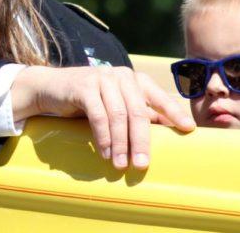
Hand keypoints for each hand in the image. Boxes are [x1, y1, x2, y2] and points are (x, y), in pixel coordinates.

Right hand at [11, 66, 194, 170]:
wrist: (51, 87)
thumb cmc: (89, 99)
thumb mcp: (115, 104)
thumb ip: (138, 113)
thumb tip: (167, 131)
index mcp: (134, 79)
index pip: (158, 96)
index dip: (173, 112)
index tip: (188, 129)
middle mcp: (121, 75)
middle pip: (138, 111)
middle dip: (141, 140)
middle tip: (142, 164)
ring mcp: (102, 78)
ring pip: (118, 115)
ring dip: (120, 144)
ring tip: (120, 165)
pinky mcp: (84, 86)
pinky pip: (98, 115)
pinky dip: (103, 137)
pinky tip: (104, 153)